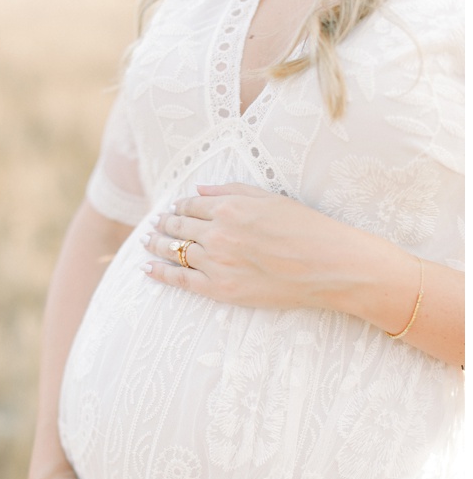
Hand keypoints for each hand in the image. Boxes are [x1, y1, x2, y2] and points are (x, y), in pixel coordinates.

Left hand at [140, 182, 363, 310]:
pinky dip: (160, 273)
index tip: (172, 210)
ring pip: (175, 251)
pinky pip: (180, 280)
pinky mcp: (220, 288)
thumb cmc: (307, 229)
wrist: (329, 266)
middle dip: (163, 224)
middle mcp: (217, 234)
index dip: (179, 208)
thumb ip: (231, 191)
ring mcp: (216, 262)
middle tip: (154, 225)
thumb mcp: (270, 199)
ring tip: (147, 241)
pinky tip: (147, 268)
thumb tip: (199, 190)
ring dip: (157, 244)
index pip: (191, 206)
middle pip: (178, 227)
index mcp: (229, 208)